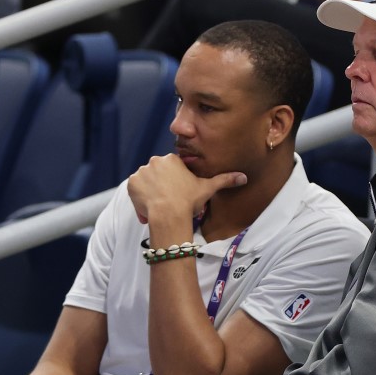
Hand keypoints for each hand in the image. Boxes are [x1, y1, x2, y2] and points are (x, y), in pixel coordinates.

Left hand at [127, 154, 246, 223]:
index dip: (176, 182)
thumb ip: (225, 180)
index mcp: (172, 159)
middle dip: (163, 186)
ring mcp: (141, 172)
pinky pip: (135, 189)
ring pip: (147, 181)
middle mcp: (155, 161)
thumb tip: (244, 177)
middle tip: (170, 201)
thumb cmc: (189, 201)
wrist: (169, 215)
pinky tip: (150, 207)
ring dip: (151, 191)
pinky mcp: (131, 183)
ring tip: (161, 206)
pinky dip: (140, 198)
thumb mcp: (208, 188)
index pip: (173, 169)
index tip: (179, 194)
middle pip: (158, 173)